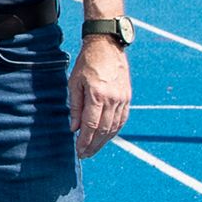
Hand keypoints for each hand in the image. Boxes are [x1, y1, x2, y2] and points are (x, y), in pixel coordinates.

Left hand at [68, 36, 130, 159]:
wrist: (107, 46)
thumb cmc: (87, 63)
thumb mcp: (74, 83)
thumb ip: (75, 106)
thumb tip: (74, 128)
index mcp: (97, 95)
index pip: (91, 126)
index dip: (85, 141)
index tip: (79, 151)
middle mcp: (113, 99)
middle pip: (104, 130)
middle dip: (94, 145)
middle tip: (85, 155)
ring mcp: (123, 99)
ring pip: (115, 127)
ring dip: (104, 141)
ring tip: (94, 149)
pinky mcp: (127, 97)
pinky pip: (122, 119)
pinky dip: (114, 131)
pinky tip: (106, 137)